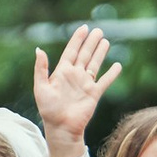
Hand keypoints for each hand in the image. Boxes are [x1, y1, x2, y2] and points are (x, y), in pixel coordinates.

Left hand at [33, 25, 120, 155]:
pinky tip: (117, 66)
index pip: (71, 51)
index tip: (83, 28)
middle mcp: (75, 76)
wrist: (61, 129)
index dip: (77, 39)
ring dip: (100, 53)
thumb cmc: (48, 110)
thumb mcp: (41, 87)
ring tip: (105, 41)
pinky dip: (111, 74)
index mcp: (62, 72)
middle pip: (85, 54)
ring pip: (95, 64)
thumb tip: (39, 49)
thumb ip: (41, 68)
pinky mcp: (94, 94)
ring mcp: (85, 84)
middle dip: (91, 42)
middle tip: (98, 30)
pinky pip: (105, 81)